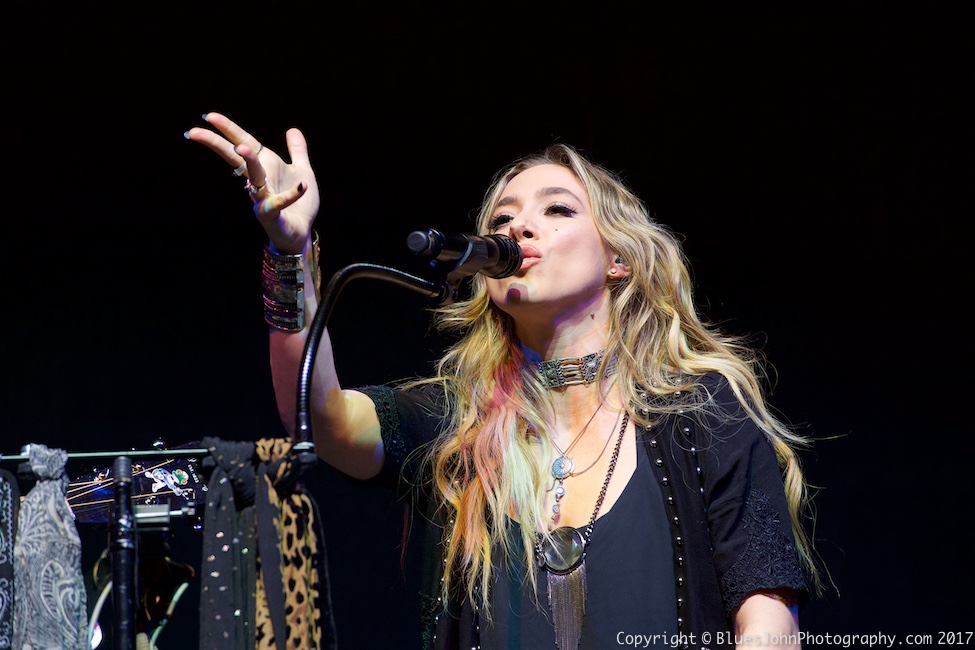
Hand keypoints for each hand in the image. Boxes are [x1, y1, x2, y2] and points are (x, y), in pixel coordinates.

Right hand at [186, 112, 319, 253]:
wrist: (301, 234)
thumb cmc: (299, 205)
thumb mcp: (302, 172)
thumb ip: (297, 151)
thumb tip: (293, 129)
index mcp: (265, 167)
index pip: (243, 143)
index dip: (228, 129)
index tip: (209, 116)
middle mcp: (258, 181)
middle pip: (235, 159)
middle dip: (216, 144)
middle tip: (194, 132)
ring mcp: (262, 198)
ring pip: (254, 179)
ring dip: (250, 164)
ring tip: (243, 149)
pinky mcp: (273, 215)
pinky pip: (279, 203)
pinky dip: (291, 195)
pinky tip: (302, 186)